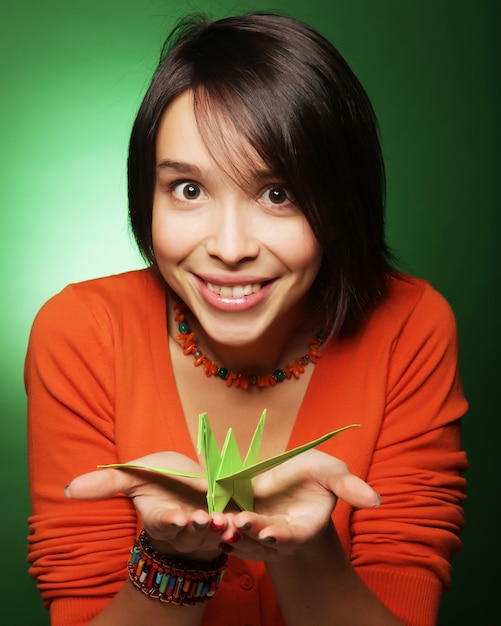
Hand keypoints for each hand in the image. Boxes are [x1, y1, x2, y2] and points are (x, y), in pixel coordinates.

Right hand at [65, 452, 229, 559]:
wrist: (192, 484)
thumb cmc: (163, 480)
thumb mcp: (136, 475)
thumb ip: (108, 483)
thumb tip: (69, 489)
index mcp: (162, 516)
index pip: (164, 522)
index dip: (170, 521)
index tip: (176, 518)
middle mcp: (184, 528)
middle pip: (190, 532)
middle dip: (197, 527)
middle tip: (204, 519)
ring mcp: (207, 529)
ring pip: (212, 533)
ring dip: (218, 528)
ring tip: (223, 519)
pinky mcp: (226, 524)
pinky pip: (232, 530)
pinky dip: (235, 528)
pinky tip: (238, 522)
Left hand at [220, 449, 379, 560]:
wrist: (290, 473)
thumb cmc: (315, 473)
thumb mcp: (332, 472)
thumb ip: (350, 487)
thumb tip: (377, 500)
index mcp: (304, 527)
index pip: (294, 537)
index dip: (282, 537)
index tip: (270, 534)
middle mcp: (280, 534)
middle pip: (265, 541)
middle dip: (252, 533)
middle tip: (239, 523)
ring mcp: (259, 528)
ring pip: (244, 538)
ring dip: (232, 533)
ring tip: (220, 523)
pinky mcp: (241, 518)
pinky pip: (229, 527)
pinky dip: (219, 525)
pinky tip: (210, 519)